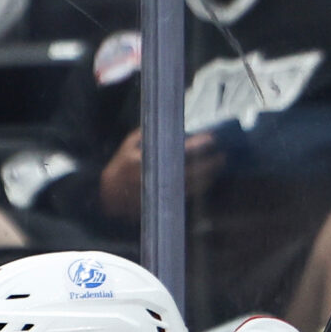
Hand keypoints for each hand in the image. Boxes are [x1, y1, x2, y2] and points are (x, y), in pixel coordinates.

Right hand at [97, 129, 220, 221]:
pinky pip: (188, 195)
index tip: (212, 138)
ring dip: (208, 176)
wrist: (108, 196)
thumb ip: (149, 134)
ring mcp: (160, 193)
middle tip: (222, 154)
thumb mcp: (129, 144)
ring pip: (193, 186)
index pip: (179, 151)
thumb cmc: (120, 166)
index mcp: (147, 160)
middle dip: (210, 163)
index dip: (199, 145)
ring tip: (219, 165)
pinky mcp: (163, 203)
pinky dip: (200, 186)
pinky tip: (208, 178)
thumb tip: (174, 128)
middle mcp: (155, 178)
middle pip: (192, 172)